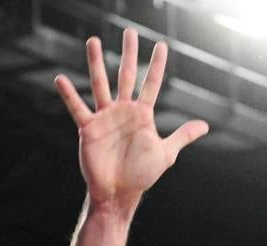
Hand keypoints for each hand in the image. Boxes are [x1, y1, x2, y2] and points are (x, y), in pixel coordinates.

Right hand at [58, 29, 207, 212]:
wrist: (119, 193)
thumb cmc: (141, 174)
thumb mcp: (165, 153)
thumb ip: (182, 136)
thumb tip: (205, 125)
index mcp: (142, 115)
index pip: (151, 84)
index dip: (157, 65)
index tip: (162, 45)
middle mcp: (123, 111)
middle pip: (126, 75)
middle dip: (129, 54)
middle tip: (129, 32)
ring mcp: (105, 117)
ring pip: (101, 84)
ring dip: (96, 63)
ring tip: (93, 41)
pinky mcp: (89, 129)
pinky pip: (78, 108)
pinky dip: (69, 95)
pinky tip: (60, 78)